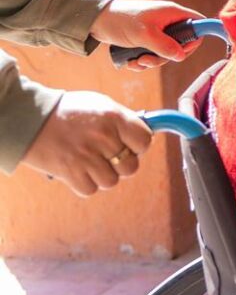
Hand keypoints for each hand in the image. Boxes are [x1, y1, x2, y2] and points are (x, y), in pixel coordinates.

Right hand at [21, 91, 152, 195]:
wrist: (31, 119)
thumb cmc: (69, 110)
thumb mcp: (101, 105)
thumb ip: (122, 120)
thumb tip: (142, 135)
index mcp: (114, 117)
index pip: (144, 141)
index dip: (138, 146)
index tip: (129, 145)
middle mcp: (104, 137)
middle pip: (131, 167)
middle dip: (122, 164)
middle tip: (109, 156)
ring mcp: (87, 156)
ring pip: (111, 181)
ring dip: (103, 175)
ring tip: (91, 162)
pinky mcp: (70, 172)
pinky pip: (90, 189)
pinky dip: (85, 183)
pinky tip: (78, 170)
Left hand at [90, 0, 203, 70]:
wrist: (96, 21)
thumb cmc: (121, 21)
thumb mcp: (145, 34)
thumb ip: (165, 46)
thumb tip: (181, 56)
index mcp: (172, 13)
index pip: (197, 24)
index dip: (195, 39)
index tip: (183, 51)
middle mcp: (168, 22)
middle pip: (181, 44)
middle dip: (166, 57)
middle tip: (149, 60)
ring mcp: (157, 31)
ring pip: (166, 52)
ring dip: (152, 61)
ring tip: (137, 61)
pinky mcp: (146, 39)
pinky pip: (153, 54)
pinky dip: (144, 61)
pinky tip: (131, 62)